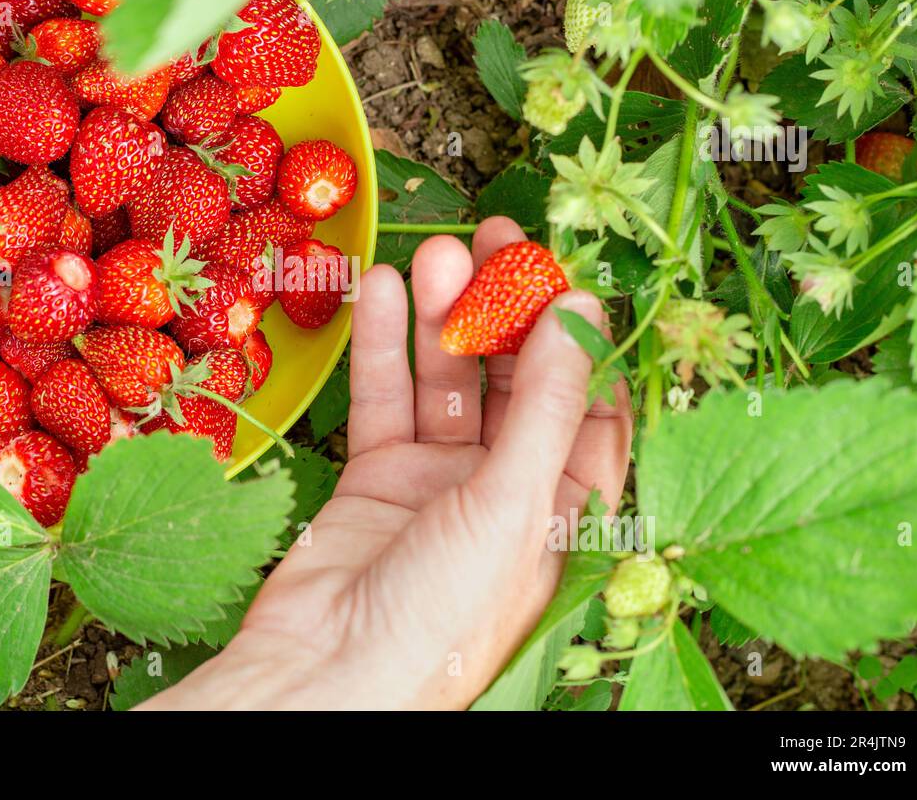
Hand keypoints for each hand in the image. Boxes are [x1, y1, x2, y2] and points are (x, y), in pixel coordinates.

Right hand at [142, 217, 632, 709]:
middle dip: (506, 313)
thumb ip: (543, 405)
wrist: (328, 674)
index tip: (564, 275)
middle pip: (516, 383)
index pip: (588, 407)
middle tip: (494, 241)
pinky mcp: (380, 477)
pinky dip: (384, 349)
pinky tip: (383, 294)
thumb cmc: (442, 618)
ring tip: (433, 257)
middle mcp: (507, 492)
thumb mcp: (514, 506)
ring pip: (449, 383)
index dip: (578, 339)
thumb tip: (579, 313)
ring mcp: (440, 483)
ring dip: (443, 320)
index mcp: (565, 512)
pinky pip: (387, 400)